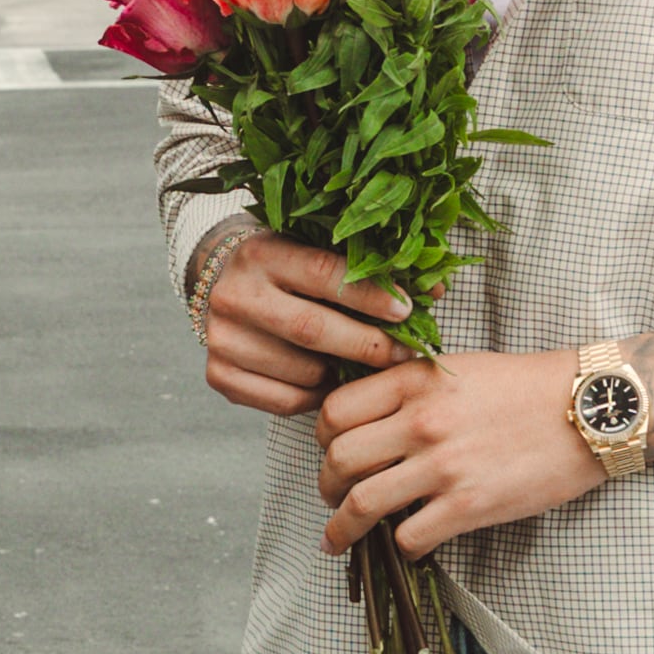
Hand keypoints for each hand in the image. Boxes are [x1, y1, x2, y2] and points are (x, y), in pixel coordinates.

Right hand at [196, 231, 410, 420]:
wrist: (221, 284)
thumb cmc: (287, 269)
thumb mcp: (318, 252)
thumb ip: (371, 267)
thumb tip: (435, 288)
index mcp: (261, 252)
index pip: (324, 273)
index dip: (370, 295)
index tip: (406, 311)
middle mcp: (234, 294)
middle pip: (311, 329)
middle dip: (367, 345)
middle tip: (404, 353)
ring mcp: (221, 338)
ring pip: (301, 371)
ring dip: (340, 376)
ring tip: (361, 366)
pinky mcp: (218, 375)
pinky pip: (284, 401)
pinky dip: (316, 397)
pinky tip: (328, 381)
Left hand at [316, 344, 608, 559]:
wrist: (586, 408)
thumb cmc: (527, 387)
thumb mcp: (459, 368)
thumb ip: (410, 388)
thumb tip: (368, 420)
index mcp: (414, 382)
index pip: (334, 412)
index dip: (322, 438)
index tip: (329, 452)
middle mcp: (420, 422)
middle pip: (338, 460)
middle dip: (325, 486)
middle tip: (332, 498)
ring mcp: (443, 466)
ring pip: (362, 505)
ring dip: (342, 529)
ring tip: (338, 539)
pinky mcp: (469, 505)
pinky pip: (409, 537)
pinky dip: (401, 547)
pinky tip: (408, 544)